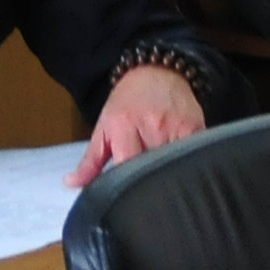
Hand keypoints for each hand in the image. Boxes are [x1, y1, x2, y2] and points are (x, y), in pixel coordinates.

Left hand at [73, 64, 206, 184]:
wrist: (156, 72)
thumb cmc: (127, 103)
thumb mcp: (103, 128)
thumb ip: (90, 161)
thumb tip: (72, 184)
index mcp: (124, 125)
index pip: (127, 165)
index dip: (127, 185)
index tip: (127, 197)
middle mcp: (151, 125)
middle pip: (152, 169)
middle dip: (148, 183)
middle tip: (145, 192)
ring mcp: (176, 126)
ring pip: (173, 166)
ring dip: (167, 175)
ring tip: (162, 178)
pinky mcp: (197, 128)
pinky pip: (193, 157)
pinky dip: (186, 166)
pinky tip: (179, 167)